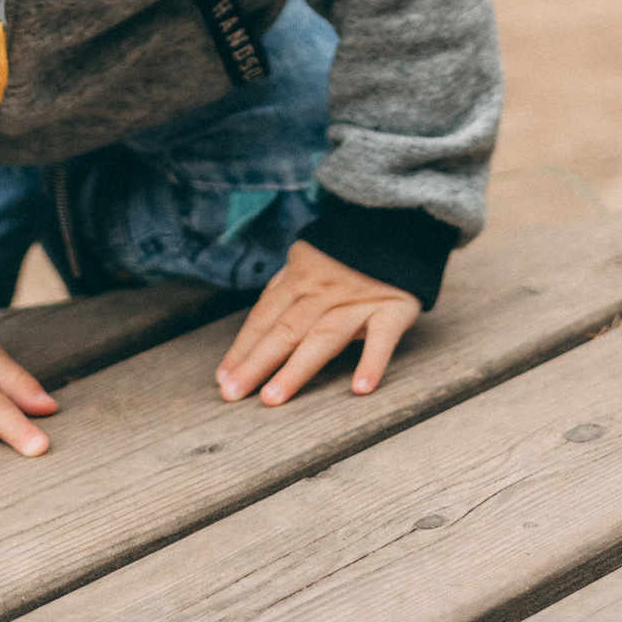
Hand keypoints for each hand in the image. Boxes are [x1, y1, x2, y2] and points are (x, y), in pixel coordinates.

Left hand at [215, 238, 421, 407]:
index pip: (265, 316)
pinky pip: (382, 338)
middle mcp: (324, 290)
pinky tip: (361, 387)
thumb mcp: (308, 261)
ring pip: (323, 337)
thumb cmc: (346, 254)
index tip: (223, 379)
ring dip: (297, 368)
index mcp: (300, 277)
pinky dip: (373, 361)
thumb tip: (251, 334)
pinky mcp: (393, 309)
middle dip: (257, 363)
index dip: (243, 348)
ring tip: (274, 397)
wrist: (398, 223)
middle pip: (286, 330)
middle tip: (234, 394)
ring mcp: (358, 301)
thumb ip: (283, 292)